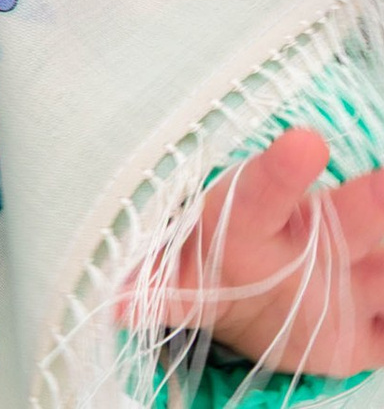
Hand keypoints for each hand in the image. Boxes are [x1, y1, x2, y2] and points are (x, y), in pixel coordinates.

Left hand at [158, 127, 383, 373]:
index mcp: (252, 223)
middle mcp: (311, 243)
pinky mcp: (370, 332)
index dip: (282, 171)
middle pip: (348, 221)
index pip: (264, 191)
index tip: (306, 142)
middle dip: (372, 203)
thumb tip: (117, 302)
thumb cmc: (209, 272)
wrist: (253, 311)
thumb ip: (154, 289)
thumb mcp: (177, 282)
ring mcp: (349, 285)